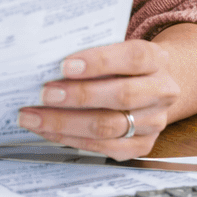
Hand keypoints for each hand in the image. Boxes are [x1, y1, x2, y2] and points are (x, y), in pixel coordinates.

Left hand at [16, 40, 180, 160]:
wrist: (150, 85)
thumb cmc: (122, 65)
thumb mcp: (115, 49)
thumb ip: (90, 53)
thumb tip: (47, 62)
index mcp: (156, 59)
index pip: (133, 58)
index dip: (99, 62)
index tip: (65, 65)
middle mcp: (161, 91)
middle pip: (122, 96)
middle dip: (78, 96)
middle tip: (44, 94)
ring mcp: (154, 122)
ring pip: (108, 126)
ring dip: (65, 123)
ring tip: (34, 116)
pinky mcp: (142, 145)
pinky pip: (104, 147)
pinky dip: (70, 139)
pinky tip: (48, 131)